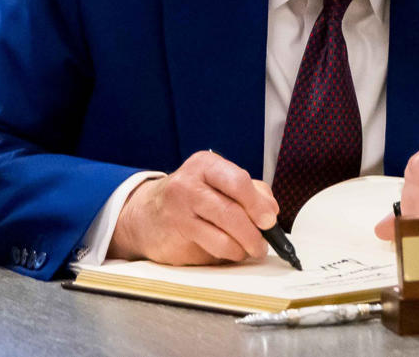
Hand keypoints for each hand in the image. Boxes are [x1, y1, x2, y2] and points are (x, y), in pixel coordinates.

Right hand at [108, 150, 278, 264]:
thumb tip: (271, 209)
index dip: (258, 204)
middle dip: (254, 231)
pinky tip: (232, 251)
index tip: (269, 220)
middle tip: (263, 243)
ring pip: (223, 233)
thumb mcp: (218, 183)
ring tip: (251, 249)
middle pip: (232, 210)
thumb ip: (249, 191)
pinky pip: (212, 247)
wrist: (147, 215)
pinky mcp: (177, 234)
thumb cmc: (192, 197)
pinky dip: (229, 253)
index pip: (238, 181)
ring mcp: (179, 209)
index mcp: (205, 164)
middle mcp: (189, 183)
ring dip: (244, 246)